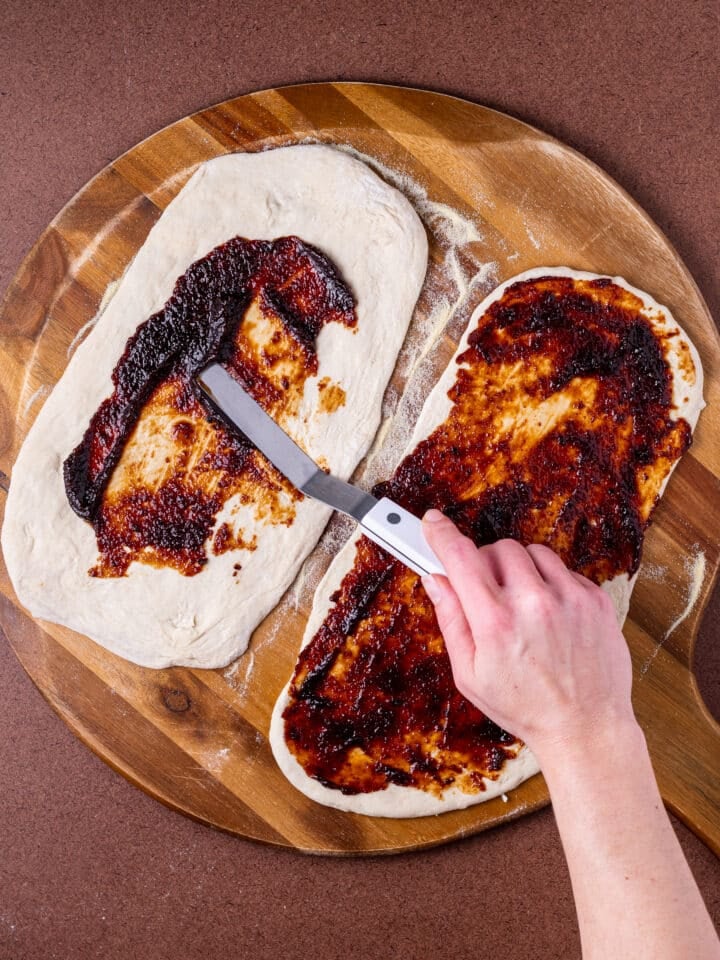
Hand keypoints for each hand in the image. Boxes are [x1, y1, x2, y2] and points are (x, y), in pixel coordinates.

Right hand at [421, 510, 636, 758]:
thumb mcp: (470, 674)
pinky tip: (549, 616)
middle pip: (497, 548)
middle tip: (487, 595)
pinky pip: (563, 569)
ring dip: (520, 570)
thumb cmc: (525, 707)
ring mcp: (569, 597)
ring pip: (531, 552)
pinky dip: (550, 584)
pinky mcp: (594, 598)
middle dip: (486, 565)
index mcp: (495, 623)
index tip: (432, 523)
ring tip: (522, 606)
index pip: (460, 556)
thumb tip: (435, 578)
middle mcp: (533, 603)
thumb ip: (451, 620)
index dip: (440, 534)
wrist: (586, 728)